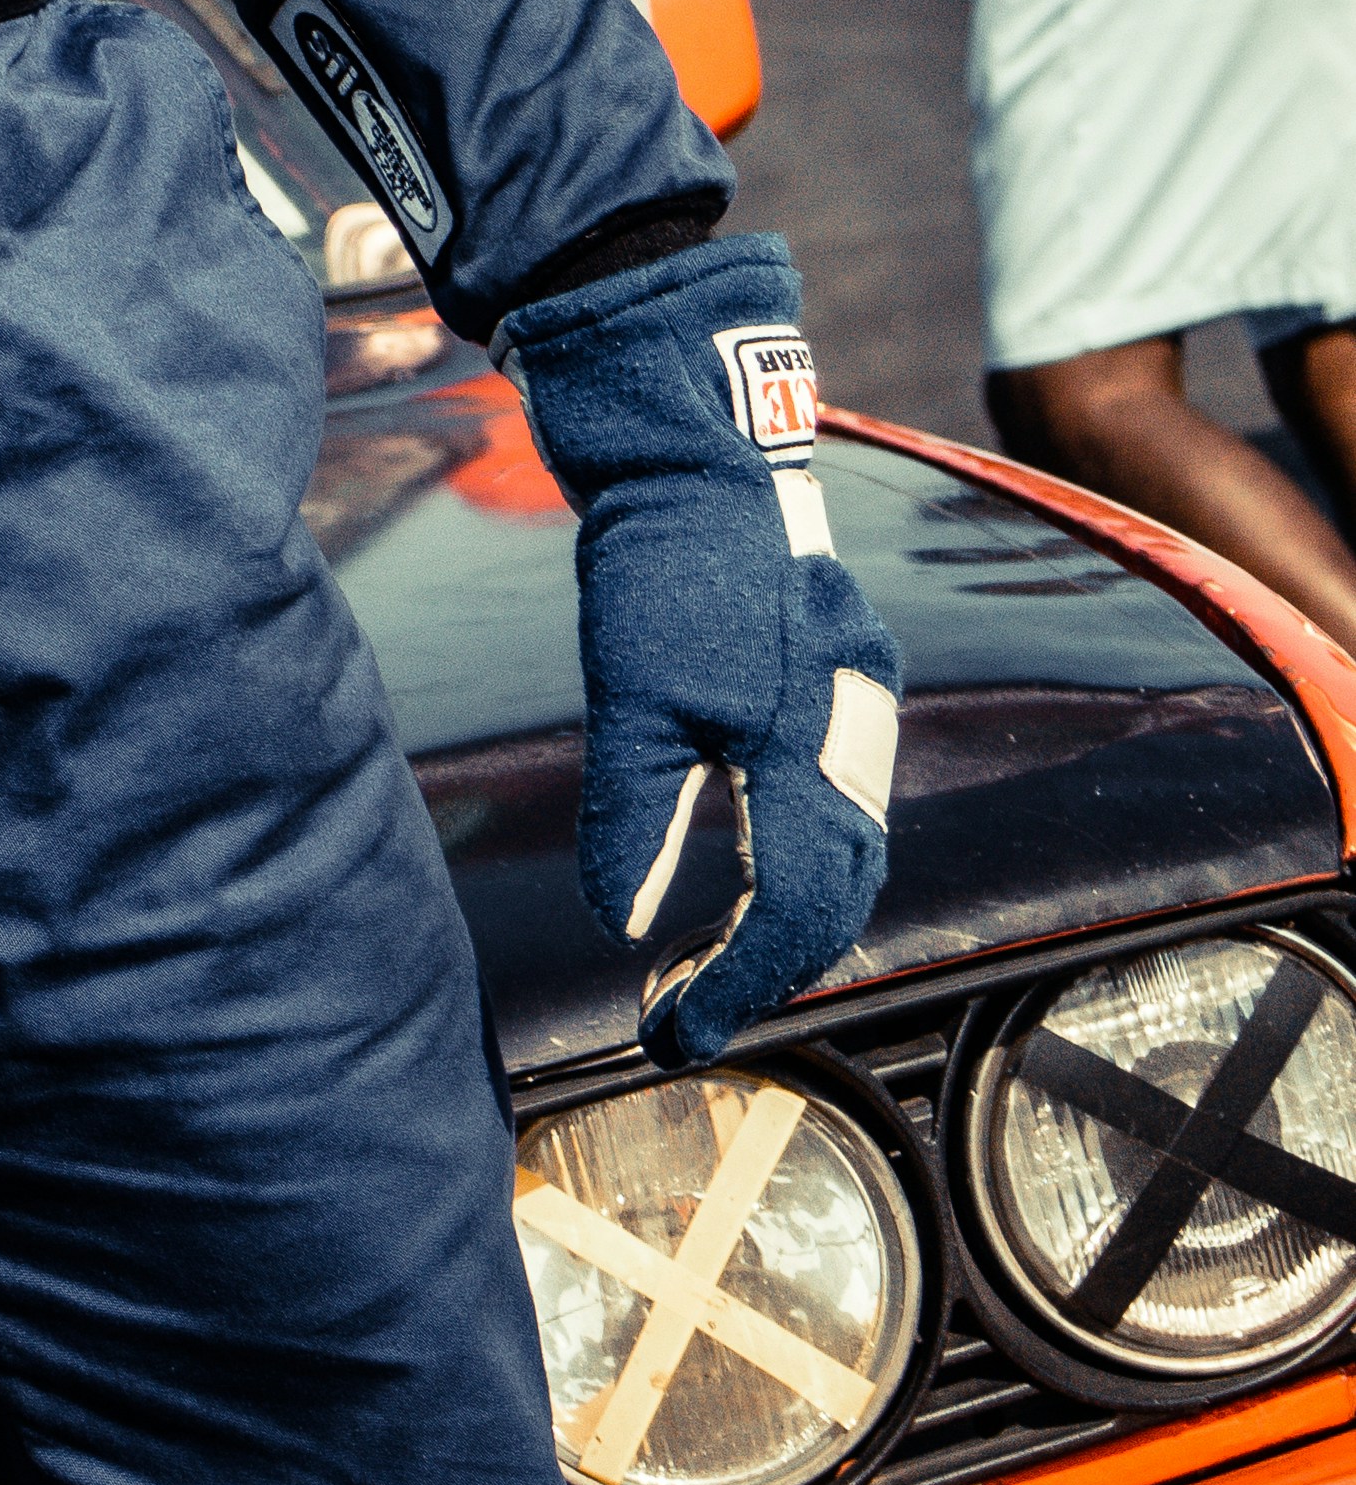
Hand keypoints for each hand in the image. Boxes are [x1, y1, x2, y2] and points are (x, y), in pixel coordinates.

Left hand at [499, 234, 902, 1068]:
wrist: (697, 449)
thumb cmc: (660, 564)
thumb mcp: (630, 695)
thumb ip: (633, 814)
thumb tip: (629, 923)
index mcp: (810, 745)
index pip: (796, 909)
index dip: (738, 987)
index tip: (675, 1036)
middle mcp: (854, 729)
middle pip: (839, 891)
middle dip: (769, 969)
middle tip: (690, 1017)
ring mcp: (855, 698)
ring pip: (847, 845)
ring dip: (787, 917)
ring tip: (710, 966)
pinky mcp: (836, 674)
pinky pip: (838, 796)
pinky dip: (797, 856)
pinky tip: (745, 869)